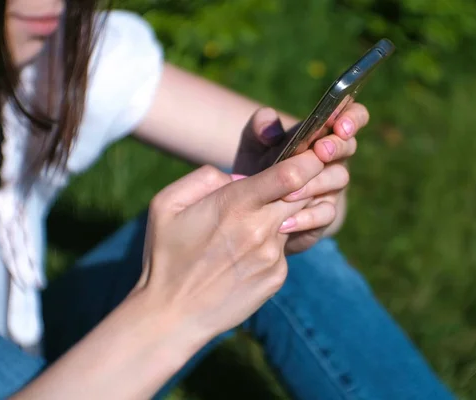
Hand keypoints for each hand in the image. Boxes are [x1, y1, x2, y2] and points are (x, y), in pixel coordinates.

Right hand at [133, 152, 322, 337]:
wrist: (172, 314)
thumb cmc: (165, 255)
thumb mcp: (166, 204)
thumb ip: (204, 178)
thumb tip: (238, 179)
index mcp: (235, 205)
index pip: (291, 175)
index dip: (308, 161)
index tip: (310, 154)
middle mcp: (261, 229)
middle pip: (302, 196)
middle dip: (300, 187)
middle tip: (281, 187)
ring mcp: (272, 256)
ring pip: (290, 222)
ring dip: (277, 218)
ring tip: (243, 231)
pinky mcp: (277, 277)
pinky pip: (282, 249)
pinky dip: (269, 246)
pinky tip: (241, 258)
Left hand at [233, 104, 368, 253]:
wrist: (255, 203)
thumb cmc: (259, 164)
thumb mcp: (253, 142)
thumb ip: (259, 125)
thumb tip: (270, 132)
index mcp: (322, 133)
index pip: (350, 116)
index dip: (352, 117)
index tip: (339, 123)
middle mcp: (333, 158)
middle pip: (349, 146)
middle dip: (337, 146)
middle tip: (320, 150)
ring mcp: (331, 186)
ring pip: (339, 179)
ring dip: (317, 182)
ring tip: (289, 191)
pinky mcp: (324, 214)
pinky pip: (326, 214)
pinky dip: (306, 218)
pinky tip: (285, 221)